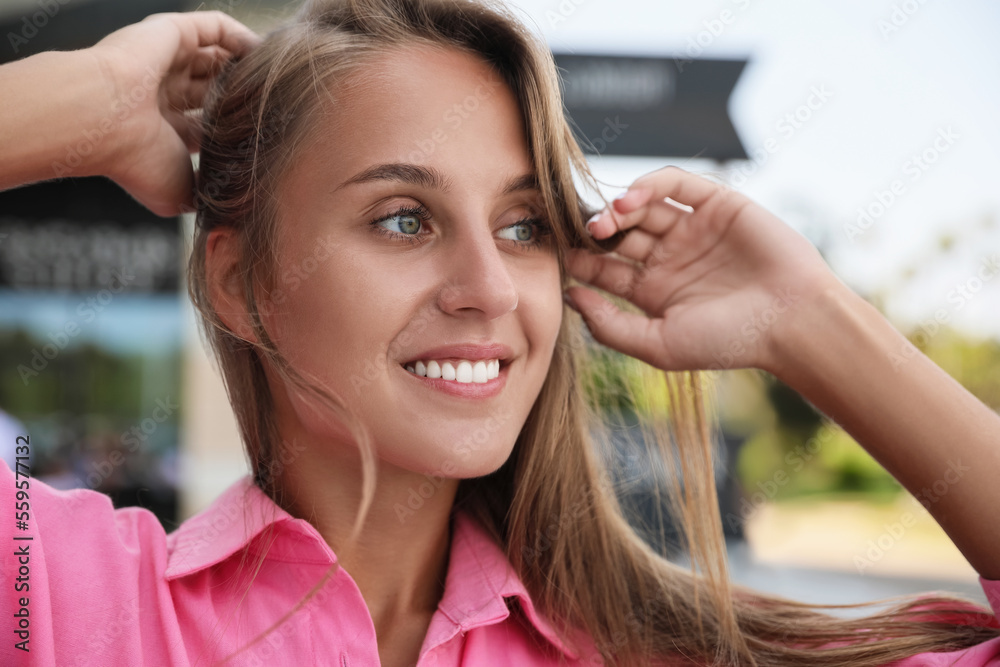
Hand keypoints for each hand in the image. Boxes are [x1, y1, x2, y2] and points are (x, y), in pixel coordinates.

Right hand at [88, 11, 259, 215]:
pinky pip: (214, 27)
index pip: (207, 127)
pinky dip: (241, 36)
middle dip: (244, 99)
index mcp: (160, 130)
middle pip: (213, 90)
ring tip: (279, 81)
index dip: (236, 132)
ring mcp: (164, 61)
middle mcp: (161, 93)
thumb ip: (204, 196)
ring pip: (216, 57)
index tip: (271, 141)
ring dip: (246, 67)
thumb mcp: (178, 195)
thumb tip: (229, 207)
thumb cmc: (136, 161)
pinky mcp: (170, 32)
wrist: (99, 119)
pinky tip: (266, 53)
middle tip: (281, 110)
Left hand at [564, 166, 842, 373]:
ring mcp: (692, 230)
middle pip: (618, 233)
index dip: (578, 259)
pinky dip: (651, 184)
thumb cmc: (728, 341)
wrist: (791, 321)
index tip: (556, 253)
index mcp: (651, 291)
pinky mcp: (718, 204)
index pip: (603, 268)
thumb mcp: (658, 345)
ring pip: (643, 207)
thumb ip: (610, 325)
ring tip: (605, 221)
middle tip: (579, 233)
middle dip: (594, 231)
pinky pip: (678, 185)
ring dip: (618, 208)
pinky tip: (631, 200)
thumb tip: (567, 296)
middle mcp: (668, 257)